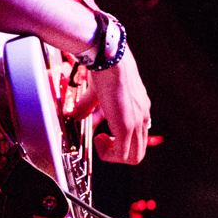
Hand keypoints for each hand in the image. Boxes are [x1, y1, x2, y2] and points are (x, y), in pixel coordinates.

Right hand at [73, 46, 151, 163]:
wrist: (110, 60)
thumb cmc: (105, 69)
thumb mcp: (97, 92)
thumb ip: (87, 107)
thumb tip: (74, 116)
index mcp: (140, 108)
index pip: (138, 136)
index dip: (120, 141)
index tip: (104, 135)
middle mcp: (143, 116)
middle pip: (139, 151)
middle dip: (118, 152)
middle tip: (102, 141)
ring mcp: (138, 122)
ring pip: (134, 156)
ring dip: (114, 155)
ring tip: (100, 141)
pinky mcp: (127, 127)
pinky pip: (122, 155)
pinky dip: (109, 154)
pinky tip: (98, 139)